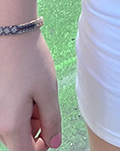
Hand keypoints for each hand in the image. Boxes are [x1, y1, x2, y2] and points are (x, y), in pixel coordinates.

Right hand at [0, 35, 60, 150]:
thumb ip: (53, 120)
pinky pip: (8, 116)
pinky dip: (20, 109)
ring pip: (15, 128)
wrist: (11, 35)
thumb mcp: (48, 91)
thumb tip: (54, 141)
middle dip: (37, 128)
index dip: (43, 146)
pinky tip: (27, 90)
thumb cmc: (29, 61)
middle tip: (45, 103)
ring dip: (29, 118)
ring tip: (37, 92)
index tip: (53, 131)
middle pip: (20, 141)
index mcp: (10, 126)